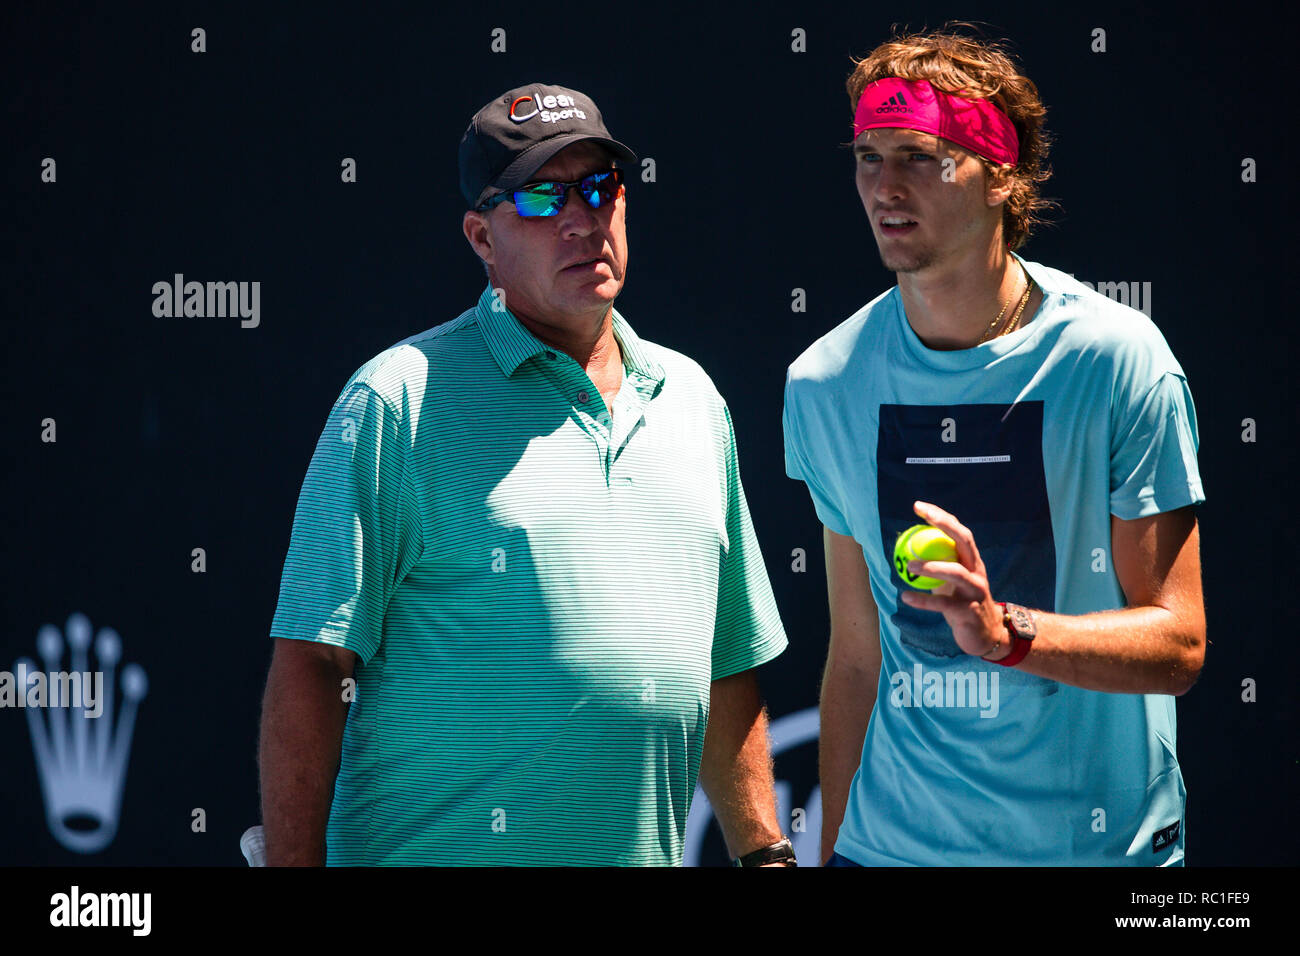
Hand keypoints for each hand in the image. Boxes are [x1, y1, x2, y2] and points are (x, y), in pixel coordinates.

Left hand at [897, 500, 1006, 658]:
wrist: (986, 635)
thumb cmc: (962, 603)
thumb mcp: (950, 581)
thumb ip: (937, 565)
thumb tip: (907, 549)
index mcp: (971, 561)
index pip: (959, 531)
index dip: (941, 516)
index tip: (918, 506)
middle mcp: (976, 571)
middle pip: (963, 541)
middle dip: (944, 524)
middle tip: (921, 518)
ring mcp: (974, 591)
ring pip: (955, 572)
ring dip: (931, 566)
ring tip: (910, 565)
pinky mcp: (968, 612)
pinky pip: (943, 604)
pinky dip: (923, 600)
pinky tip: (905, 597)